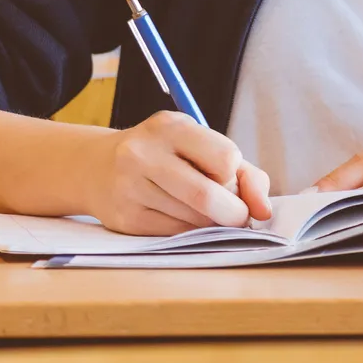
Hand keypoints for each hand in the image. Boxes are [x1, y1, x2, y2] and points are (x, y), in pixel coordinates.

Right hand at [79, 111, 272, 235]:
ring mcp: (130, 186)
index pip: (225, 158)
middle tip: (234, 216)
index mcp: (170, 126)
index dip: (233, 176)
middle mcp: (144, 152)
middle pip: (208, 196)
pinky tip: (179, 219)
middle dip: (233, 213)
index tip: (225, 180)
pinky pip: (175, 236)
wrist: (99, 168)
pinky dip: (189, 234)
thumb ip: (245, 174)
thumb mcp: (201, 148)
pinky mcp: (125, 218)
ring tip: (201, 212)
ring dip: (211, 225)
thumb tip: (264, 211)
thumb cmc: (166, 157)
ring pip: (194, 222)